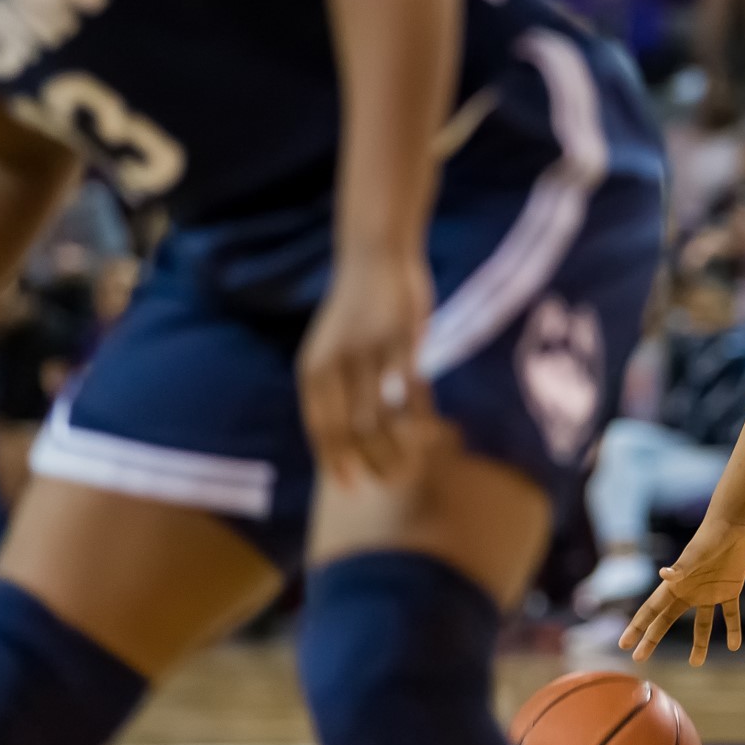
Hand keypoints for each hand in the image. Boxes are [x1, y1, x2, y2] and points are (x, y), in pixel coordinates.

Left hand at [298, 247, 437, 485]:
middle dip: (369, 463)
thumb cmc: (354, 309)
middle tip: (387, 483)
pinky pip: (413, 390)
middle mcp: (336, 364)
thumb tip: (347, 437)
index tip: (349, 488)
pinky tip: (432, 433)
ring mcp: (370, 352)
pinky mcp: (402, 341)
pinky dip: (422, 417)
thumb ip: (334, 386)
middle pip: (351, 430)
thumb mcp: (331, 348)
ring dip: (397, 447)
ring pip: (383, 416)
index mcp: (313, 369)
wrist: (374, 257)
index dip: (334, 462)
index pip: (321, 428)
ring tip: (411, 465)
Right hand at [621, 517, 744, 666]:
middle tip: (639, 658)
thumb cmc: (710, 535)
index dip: (637, 627)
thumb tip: (664, 575)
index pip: (651, 610)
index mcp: (676, 584)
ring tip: (696, 663)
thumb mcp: (696, 553)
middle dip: (652, 639)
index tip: (624, 645)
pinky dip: (732, 629)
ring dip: (699, 644)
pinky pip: (730, 614)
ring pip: (701, 624)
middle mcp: (689, 591)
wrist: (734, 522)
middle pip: (667, 620)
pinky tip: (734, 646)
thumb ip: (682, 567)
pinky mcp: (730, 590)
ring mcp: (709, 592)